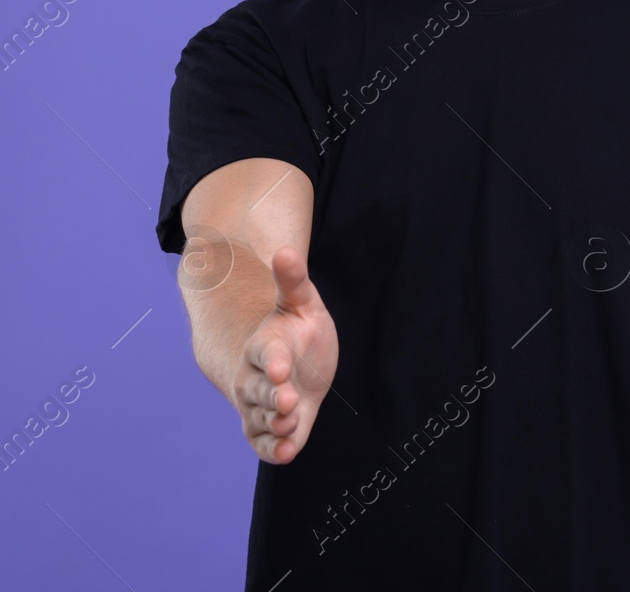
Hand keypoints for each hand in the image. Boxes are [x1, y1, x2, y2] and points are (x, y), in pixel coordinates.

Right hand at [232, 246, 338, 463]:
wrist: (289, 360)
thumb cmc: (295, 328)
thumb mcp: (300, 302)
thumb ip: (292, 280)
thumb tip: (285, 249)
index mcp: (265, 346)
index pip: (266, 353)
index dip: (273, 361)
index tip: (282, 367)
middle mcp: (257, 378)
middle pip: (258, 390)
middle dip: (272, 396)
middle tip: (289, 400)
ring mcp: (262, 405)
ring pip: (261, 418)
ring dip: (274, 423)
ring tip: (290, 425)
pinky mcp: (271, 426)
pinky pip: (265, 441)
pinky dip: (273, 448)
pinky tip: (285, 452)